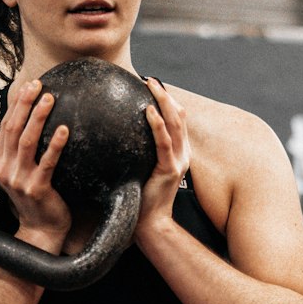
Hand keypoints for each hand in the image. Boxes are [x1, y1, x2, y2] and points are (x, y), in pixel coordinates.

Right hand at [0, 79, 71, 250]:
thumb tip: (32, 125)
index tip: (28, 85)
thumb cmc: (36, 200)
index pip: (6, 126)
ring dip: (38, 117)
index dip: (16, 104)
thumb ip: (22, 153)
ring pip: (27, 141)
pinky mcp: (37, 189)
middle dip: (25, 103)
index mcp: (0, 163)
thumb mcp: (22, 174)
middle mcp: (5, 169)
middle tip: (38, 84)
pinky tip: (64, 130)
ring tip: (50, 99)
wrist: (40, 231)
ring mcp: (19, 180)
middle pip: (13, 128)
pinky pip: (47, 162)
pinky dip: (55, 144)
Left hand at [136, 78, 190, 238]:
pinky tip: (148, 110)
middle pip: (179, 116)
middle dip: (166, 95)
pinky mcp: (170, 169)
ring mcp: (179, 161)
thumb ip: (139, 153)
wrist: (150, 224)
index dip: (168, 101)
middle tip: (151, 79)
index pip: (177, 121)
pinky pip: (164, 142)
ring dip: (163, 101)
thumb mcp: (141, 170)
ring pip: (175, 123)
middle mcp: (182, 154)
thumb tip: (120, 137)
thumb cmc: (141, 198)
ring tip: (152, 85)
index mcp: (178, 154)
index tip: (153, 86)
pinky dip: (157, 124)